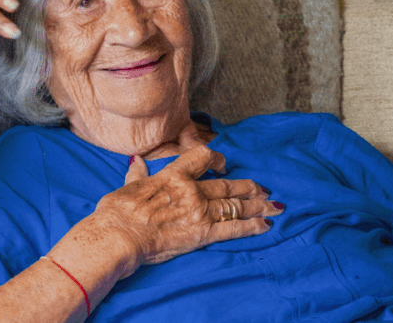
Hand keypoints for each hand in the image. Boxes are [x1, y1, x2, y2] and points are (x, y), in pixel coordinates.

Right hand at [92, 144, 281, 273]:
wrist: (120, 235)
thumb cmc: (119, 211)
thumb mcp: (128, 186)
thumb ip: (137, 173)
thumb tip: (137, 161)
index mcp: (173, 175)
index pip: (202, 157)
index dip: (217, 158)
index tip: (224, 163)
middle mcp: (191, 191)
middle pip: (227, 185)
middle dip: (248, 187)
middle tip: (263, 188)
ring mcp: (199, 212)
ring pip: (236, 205)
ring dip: (257, 205)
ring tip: (273, 205)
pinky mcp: (203, 235)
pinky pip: (234, 229)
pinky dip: (252, 226)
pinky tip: (266, 225)